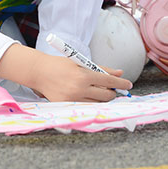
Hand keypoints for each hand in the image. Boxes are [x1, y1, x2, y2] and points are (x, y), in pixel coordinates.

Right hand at [0, 44, 131, 101]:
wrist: (39, 72)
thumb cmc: (60, 64)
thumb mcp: (81, 62)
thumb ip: (101, 68)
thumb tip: (119, 73)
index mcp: (84, 75)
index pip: (109, 82)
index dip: (121, 83)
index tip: (128, 85)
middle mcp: (80, 89)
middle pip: (106, 96)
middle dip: (113, 93)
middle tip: (113, 89)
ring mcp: (73, 99)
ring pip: (98, 103)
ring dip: (103, 97)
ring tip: (101, 91)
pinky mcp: (67, 106)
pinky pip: (86, 106)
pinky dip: (91, 101)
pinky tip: (90, 96)